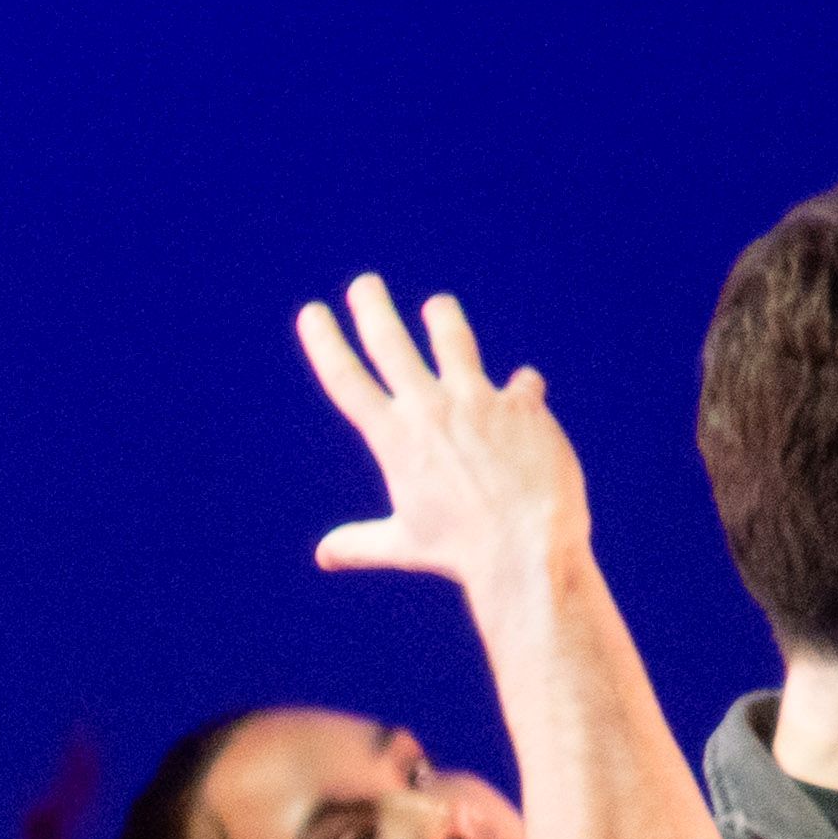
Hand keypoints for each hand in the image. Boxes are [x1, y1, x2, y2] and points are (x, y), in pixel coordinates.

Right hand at [298, 276, 596, 609]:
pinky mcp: (523, 406)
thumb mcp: (403, 544)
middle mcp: (432, 409)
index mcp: (394, 438)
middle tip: (364, 284)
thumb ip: (360, 543)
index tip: (312, 313)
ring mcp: (480, 401)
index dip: (325, 342)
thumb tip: (326, 554)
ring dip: (444, 320)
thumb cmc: (460, 550)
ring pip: (455, 343)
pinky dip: (520, 390)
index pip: (347, 379)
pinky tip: (525, 390)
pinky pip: (520, 387)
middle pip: (392, 344)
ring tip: (437, 306)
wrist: (525, 544)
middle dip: (373, 309)